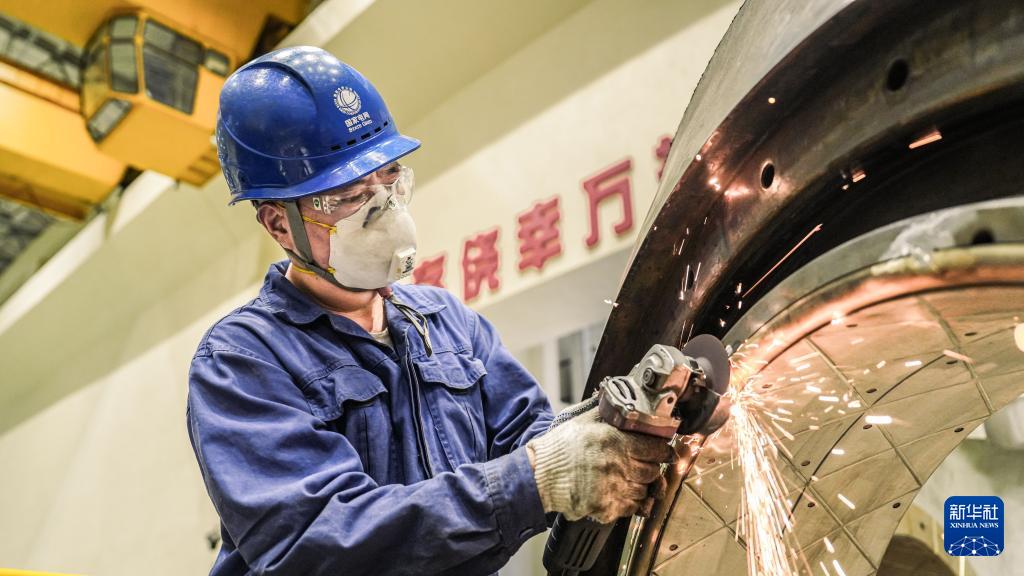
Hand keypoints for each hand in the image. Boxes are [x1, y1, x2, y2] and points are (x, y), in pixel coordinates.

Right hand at [527, 407, 670, 523]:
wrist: (539, 475)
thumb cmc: (559, 448)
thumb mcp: (582, 421)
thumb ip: (607, 412)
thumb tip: (620, 399)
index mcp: (615, 441)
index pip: (656, 449)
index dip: (663, 450)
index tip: (664, 452)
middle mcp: (618, 465)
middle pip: (653, 471)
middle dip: (652, 468)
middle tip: (644, 465)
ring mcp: (613, 489)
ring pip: (645, 491)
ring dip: (641, 485)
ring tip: (628, 479)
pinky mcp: (606, 508)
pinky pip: (632, 508)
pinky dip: (631, 503)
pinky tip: (620, 493)